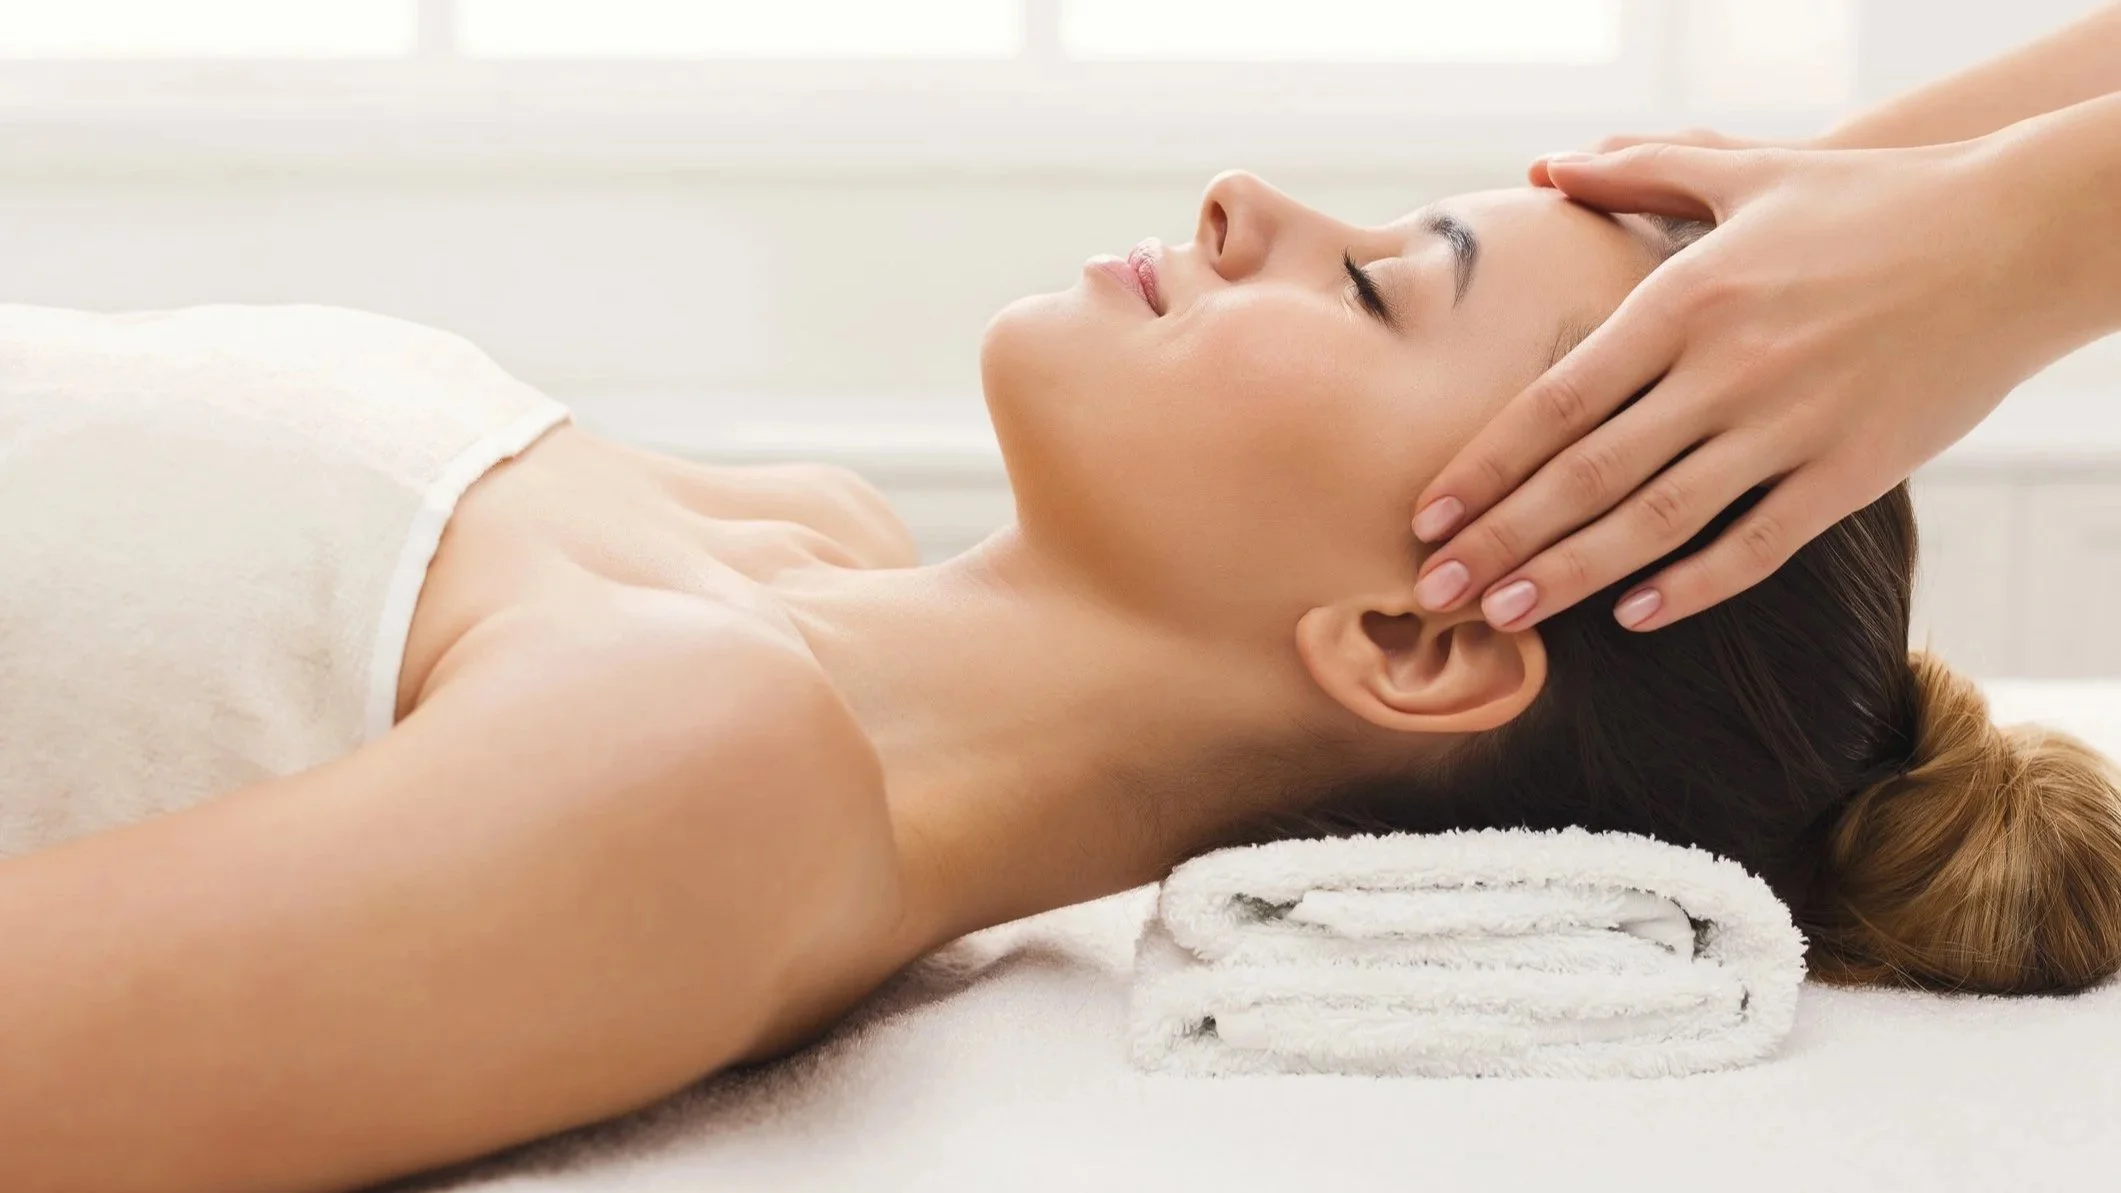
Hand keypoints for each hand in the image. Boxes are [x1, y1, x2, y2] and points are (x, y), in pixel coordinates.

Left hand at [1407, 135, 2079, 633]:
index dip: (1484, 467)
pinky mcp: (1853, 471)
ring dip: (1573, 575)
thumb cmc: (1871, 201)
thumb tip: (1542, 168)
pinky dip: (1694, 586)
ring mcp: (1791, 427)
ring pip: (1659, 522)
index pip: (1556, 403)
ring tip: (1505, 615)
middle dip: (1501, 539)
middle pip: (1588, 476)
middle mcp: (1728, 371)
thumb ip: (1638, 172)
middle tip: (1433, 591)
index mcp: (1687, 300)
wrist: (2018, 236)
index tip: (1425, 516)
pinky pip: (1759, 545)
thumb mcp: (1748, 169)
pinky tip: (1635, 617)